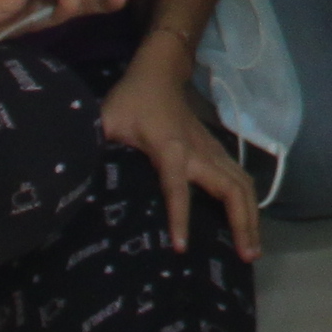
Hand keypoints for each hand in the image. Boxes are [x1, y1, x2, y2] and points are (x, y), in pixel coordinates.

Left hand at [101, 41, 264, 258]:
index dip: (179, 217)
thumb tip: (77, 181)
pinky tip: (249, 225)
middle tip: (248, 257)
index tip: (182, 248)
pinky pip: (240, 180)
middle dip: (242, 222)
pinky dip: (249, 204)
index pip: (177, 187)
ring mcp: (213, 151)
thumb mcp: (106, 121)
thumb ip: (94, 147)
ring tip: (253, 250)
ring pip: (242, 184)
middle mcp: (199, 152)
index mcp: (170, 148)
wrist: (160, 73)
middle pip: (230, 188)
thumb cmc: (131, 100)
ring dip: (252, 216)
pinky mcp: (217, 152)